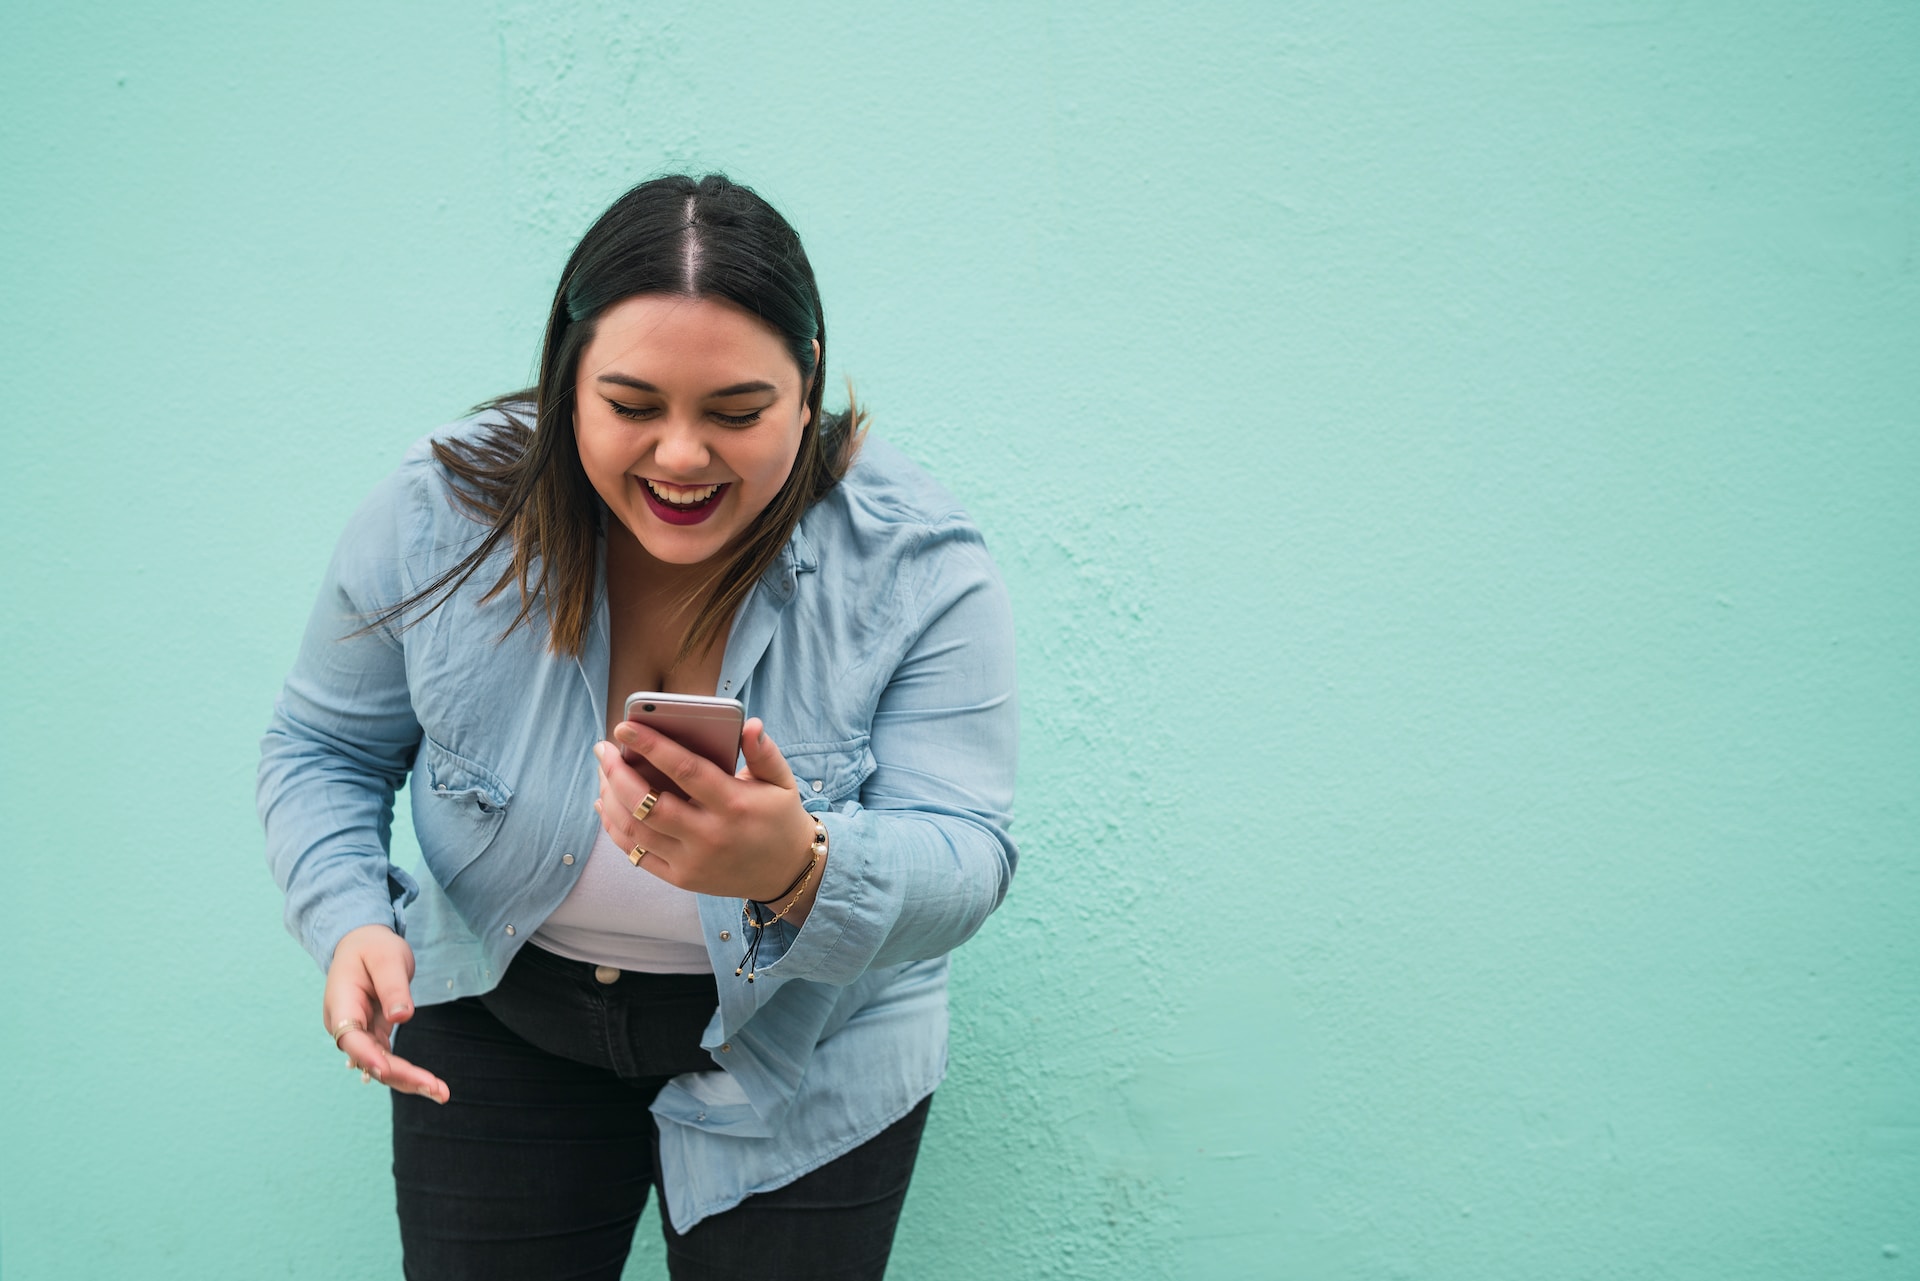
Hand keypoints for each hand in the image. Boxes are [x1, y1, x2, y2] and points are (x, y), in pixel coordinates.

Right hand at [323, 923, 448, 1102]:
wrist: (362, 942)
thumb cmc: (373, 947)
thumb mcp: (387, 958)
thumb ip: (393, 987)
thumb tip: (402, 1017)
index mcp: (341, 1004)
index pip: (351, 1037)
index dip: (368, 1056)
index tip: (387, 1070)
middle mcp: (345, 1025)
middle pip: (369, 1059)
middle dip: (401, 1076)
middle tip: (437, 1090)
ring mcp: (358, 1033)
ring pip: (380, 1065)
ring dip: (408, 1081)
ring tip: (441, 1093)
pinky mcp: (373, 1035)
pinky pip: (388, 1059)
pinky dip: (407, 1072)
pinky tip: (429, 1086)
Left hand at [594, 717, 821, 911]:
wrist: (787, 872)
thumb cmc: (779, 817)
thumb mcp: (781, 781)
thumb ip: (763, 751)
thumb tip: (749, 724)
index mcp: (734, 804)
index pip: (685, 770)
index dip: (651, 745)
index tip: (624, 726)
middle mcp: (710, 835)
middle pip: (648, 803)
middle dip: (616, 772)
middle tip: (602, 749)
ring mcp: (692, 861)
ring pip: (635, 829)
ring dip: (609, 797)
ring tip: (603, 772)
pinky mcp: (682, 878)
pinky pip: (636, 854)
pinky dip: (614, 828)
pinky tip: (605, 803)